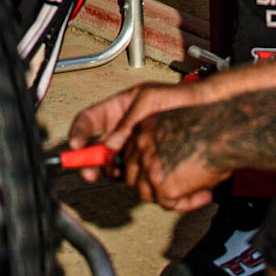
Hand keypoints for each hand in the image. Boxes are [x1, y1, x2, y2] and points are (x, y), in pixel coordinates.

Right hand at [67, 81, 201, 182]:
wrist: (200, 110)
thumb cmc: (174, 97)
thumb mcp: (147, 100)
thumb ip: (128, 120)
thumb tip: (110, 144)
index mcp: (115, 110)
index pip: (88, 120)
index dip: (78, 132)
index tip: (75, 145)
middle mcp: (119, 131)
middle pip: (94, 148)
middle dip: (88, 162)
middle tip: (89, 174)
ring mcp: (130, 148)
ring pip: (110, 164)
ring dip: (109, 171)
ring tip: (121, 171)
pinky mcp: (143, 162)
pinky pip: (130, 174)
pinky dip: (130, 178)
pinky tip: (138, 176)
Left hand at [121, 112, 230, 212]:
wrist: (225, 130)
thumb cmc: (212, 124)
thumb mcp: (179, 125)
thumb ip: (165, 142)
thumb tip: (169, 163)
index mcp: (145, 127)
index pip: (132, 154)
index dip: (146, 167)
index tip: (161, 174)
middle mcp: (142, 146)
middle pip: (133, 175)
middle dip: (152, 185)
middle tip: (175, 188)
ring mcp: (149, 167)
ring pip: (146, 194)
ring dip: (169, 197)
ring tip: (195, 190)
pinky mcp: (162, 186)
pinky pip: (170, 204)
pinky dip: (188, 203)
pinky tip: (205, 193)